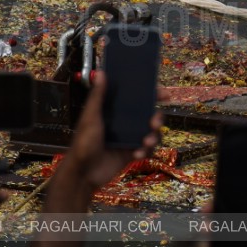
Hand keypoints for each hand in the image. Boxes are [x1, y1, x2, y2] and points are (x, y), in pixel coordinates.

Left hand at [60, 71, 162, 188]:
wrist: (83, 173)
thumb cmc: (83, 143)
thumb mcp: (90, 117)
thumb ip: (98, 96)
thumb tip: (101, 72)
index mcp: (115, 111)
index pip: (136, 99)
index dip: (151, 95)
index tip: (163, 94)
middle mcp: (124, 123)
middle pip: (149, 115)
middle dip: (157, 117)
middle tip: (155, 121)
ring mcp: (129, 138)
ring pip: (152, 132)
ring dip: (154, 136)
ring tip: (147, 141)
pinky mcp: (131, 153)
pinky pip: (147, 149)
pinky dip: (146, 151)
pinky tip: (137, 154)